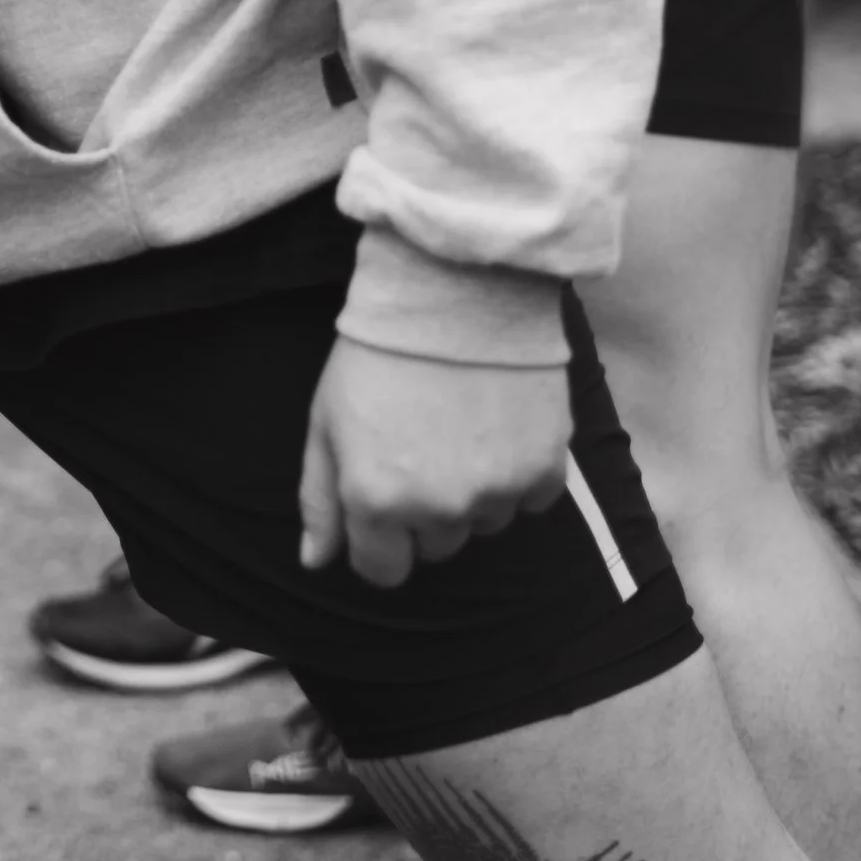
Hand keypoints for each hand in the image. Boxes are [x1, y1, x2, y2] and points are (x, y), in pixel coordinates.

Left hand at [298, 335, 570, 590]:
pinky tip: (499, 422)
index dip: (380, 537)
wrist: (454, 290)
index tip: (385, 493)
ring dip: (475, 490)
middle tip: (423, 442)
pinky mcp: (545, 468)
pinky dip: (520, 471)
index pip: (383, 570)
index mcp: (377, 500)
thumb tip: (315, 561)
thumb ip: (319, 498)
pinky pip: (532, 499)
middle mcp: (439, 508)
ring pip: (485, 522)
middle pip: (436, 545)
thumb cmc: (378, 352)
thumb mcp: (326, 420)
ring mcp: (496, 492)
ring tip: (461, 424)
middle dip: (426, 507)